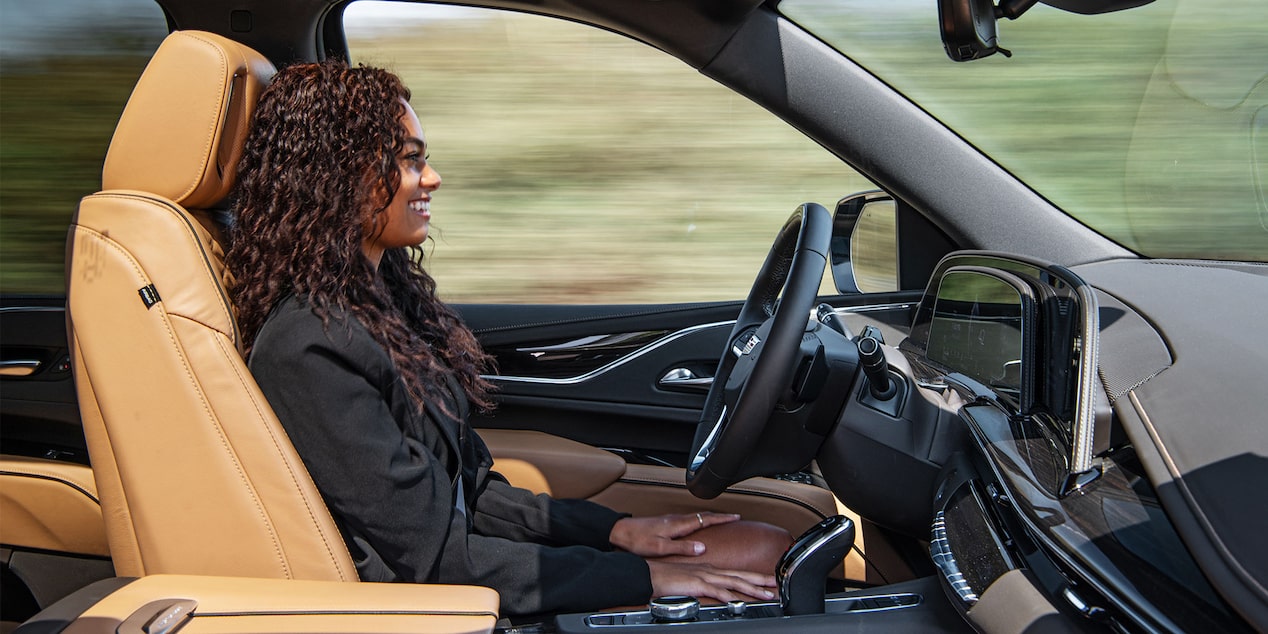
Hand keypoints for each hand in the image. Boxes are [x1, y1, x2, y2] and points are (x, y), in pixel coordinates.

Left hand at [610, 512, 739, 556]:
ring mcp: (671, 520)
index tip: (735, 516)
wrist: (621, 532)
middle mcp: (676, 519)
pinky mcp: (666, 522)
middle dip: (720, 516)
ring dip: (710, 517)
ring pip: (696, 516)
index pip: (706, 519)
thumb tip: (702, 547)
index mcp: (678, 524)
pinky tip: (697, 525)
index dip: (722, 518)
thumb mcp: (661, 547)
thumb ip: (682, 547)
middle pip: (703, 515)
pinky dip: (699, 520)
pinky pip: (689, 519)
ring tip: (720, 520)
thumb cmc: (638, 540)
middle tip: (733, 517)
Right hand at [646, 560, 776, 602]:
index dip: (753, 577)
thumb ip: (705, 586)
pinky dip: (729, 595)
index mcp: (710, 570)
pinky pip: (716, 590)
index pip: (737, 573)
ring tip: (767, 594)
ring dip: (752, 589)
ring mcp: (705, 577)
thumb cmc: (667, 579)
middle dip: (760, 580)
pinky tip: (738, 600)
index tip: (767, 580)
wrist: (651, 574)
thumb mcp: (691, 582)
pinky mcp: (697, 584)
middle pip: (741, 575)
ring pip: (734, 582)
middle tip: (776, 583)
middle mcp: (711, 571)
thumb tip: (716, 593)